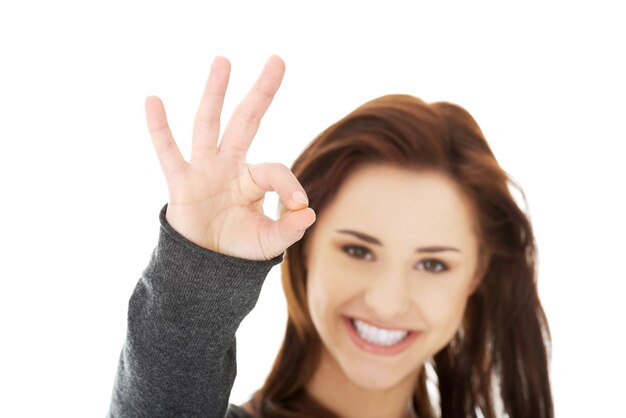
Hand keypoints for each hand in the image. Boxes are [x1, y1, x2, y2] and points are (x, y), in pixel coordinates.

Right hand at [145, 55, 315, 260]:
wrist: (206, 268)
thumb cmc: (239, 250)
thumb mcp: (268, 242)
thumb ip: (289, 229)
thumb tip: (308, 212)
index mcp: (254, 180)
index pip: (275, 170)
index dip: (288, 185)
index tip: (298, 205)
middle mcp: (230, 166)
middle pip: (246, 122)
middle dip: (261, 93)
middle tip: (277, 60)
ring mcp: (204, 171)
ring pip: (208, 125)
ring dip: (215, 94)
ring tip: (223, 61)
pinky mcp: (181, 183)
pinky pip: (168, 153)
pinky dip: (159, 129)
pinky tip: (153, 100)